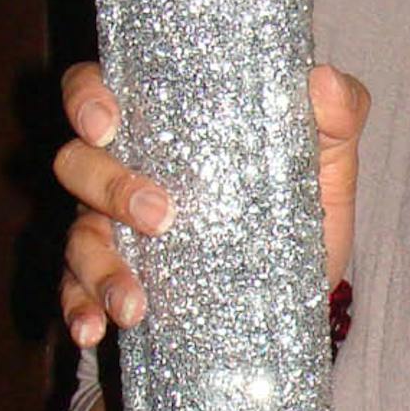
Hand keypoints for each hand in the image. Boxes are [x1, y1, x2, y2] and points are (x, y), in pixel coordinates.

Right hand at [55, 58, 369, 346]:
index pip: (99, 91)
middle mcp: (124, 173)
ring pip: (77, 235)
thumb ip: (335, 120)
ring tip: (135, 305)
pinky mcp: (114, 285)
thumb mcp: (326, 170)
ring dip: (98, 267)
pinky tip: (94, 329)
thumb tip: (323, 81)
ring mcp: (110, 231)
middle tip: (160, 217)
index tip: (106, 122)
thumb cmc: (300, 215)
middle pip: (77, 162)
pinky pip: (74, 294)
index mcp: (164, 130)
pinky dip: (79, 310)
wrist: (298, 301)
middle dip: (109, 187)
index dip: (87, 97)